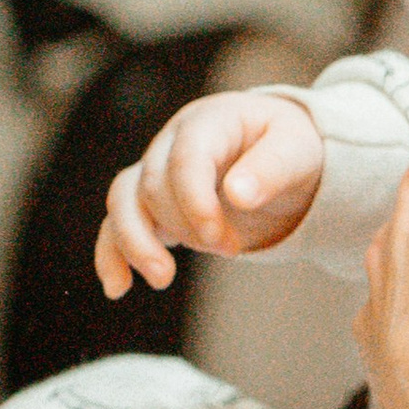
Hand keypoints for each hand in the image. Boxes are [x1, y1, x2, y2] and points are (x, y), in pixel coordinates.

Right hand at [97, 89, 325, 296]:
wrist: (278, 153)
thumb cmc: (288, 147)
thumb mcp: (296, 151)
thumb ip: (272, 168)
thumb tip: (239, 194)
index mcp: (210, 121)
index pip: (186, 158)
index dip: (194, 200)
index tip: (217, 237)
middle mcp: (173, 141)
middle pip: (154, 184)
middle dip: (188, 226)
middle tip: (231, 250)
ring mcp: (155, 170)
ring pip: (122, 201)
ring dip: (136, 243)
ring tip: (163, 278)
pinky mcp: (148, 202)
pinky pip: (115, 225)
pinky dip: (112, 255)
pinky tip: (118, 287)